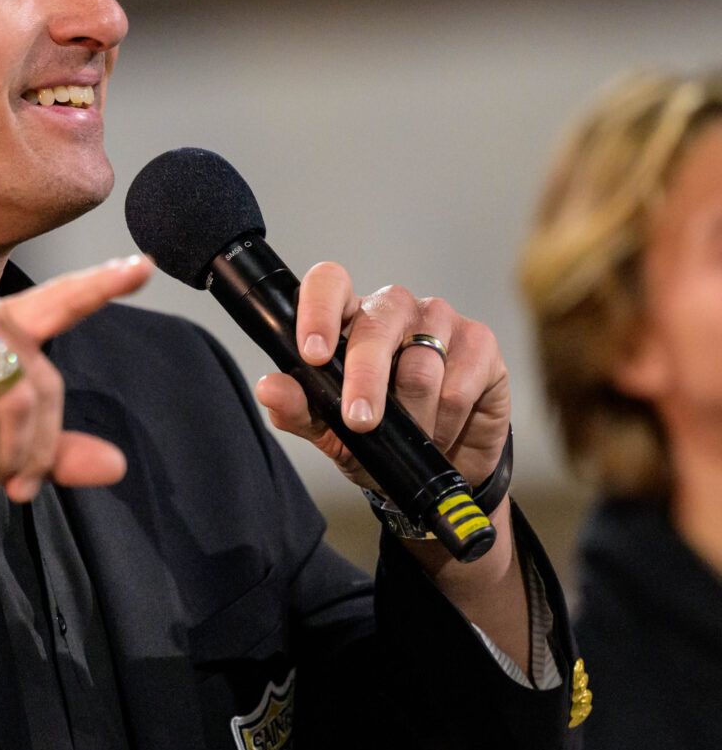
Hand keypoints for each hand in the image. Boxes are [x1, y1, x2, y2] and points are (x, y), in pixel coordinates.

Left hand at [253, 264, 510, 493]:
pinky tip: (441, 431)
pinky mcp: (481, 344)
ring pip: (422, 362)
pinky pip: (459, 384)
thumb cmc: (380, 437)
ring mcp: (441, 321)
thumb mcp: (330, 430)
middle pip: (377, 324)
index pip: (329, 283)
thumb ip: (299, 408)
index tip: (312, 353)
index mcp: (348, 317)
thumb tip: (269, 388)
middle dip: (365, 378)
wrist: (442, 466)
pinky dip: (444, 420)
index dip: (318, 310)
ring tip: (411, 435)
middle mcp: (394, 309)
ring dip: (413, 415)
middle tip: (359, 420)